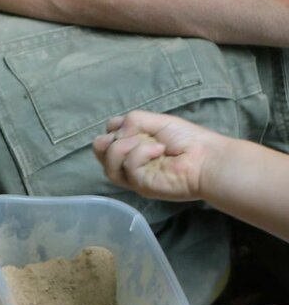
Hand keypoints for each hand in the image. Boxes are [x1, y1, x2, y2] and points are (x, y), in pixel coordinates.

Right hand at [93, 111, 223, 203]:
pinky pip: (127, 164)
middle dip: (114, 137)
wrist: (206, 159)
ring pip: (107, 156)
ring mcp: (131, 174)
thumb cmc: (187, 139)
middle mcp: (127, 160)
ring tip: (153, 145)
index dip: (116, 127)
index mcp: (132, 145)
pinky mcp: (137, 184)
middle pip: (98, 147)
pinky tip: (159, 151)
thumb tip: (116, 133)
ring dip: (128, 145)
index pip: (106, 134)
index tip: (134, 125)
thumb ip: (132, 120)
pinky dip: (142, 153)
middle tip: (138, 136)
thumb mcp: (157, 121)